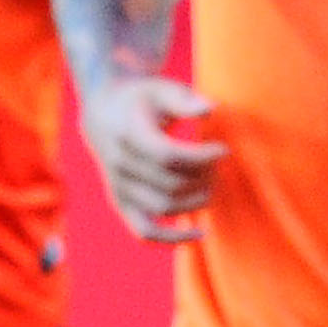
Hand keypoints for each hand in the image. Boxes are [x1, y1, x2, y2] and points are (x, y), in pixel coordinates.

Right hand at [83, 75, 227, 241]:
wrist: (104, 113)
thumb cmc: (141, 98)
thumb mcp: (161, 88)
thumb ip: (185, 100)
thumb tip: (209, 111)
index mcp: (127, 135)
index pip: (168, 156)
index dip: (201, 157)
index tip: (223, 149)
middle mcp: (119, 165)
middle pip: (170, 183)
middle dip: (203, 176)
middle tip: (218, 164)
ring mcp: (118, 188)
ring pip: (164, 207)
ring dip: (196, 200)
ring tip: (211, 183)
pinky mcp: (121, 203)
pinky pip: (145, 231)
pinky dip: (172, 238)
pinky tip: (201, 233)